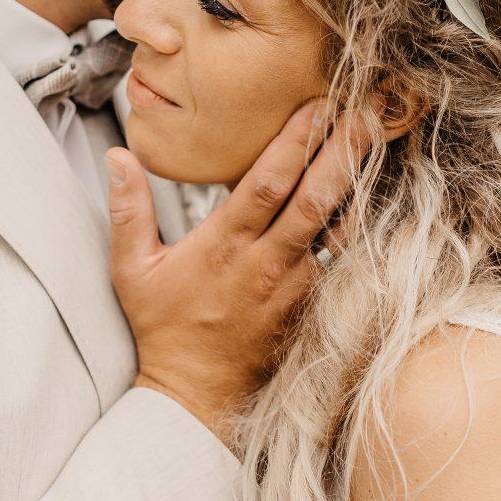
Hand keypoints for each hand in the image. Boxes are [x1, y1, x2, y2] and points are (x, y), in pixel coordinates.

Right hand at [108, 100, 365, 443]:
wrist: (194, 395)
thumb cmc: (164, 330)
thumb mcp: (131, 270)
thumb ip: (128, 210)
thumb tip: (119, 158)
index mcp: (222, 248)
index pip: (265, 185)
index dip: (295, 143)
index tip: (317, 105)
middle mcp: (264, 265)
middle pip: (314, 199)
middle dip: (344, 150)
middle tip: (370, 110)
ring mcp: (292, 287)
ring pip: (335, 227)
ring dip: (359, 182)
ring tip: (381, 140)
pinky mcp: (309, 306)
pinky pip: (339, 259)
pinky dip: (358, 225)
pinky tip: (375, 194)